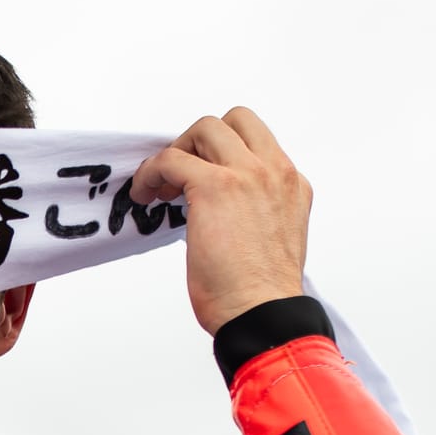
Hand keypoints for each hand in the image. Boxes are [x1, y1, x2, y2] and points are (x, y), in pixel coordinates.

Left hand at [131, 108, 310, 335]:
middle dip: (200, 142)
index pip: (257, 141)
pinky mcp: (215, 187)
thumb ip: (256, 211)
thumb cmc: (260, 294)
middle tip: (178, 175)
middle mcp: (275, 172)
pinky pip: (171, 159)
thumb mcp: (271, 238)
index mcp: (292, 184)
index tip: (200, 176)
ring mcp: (248, 175)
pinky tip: (144, 195)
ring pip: (205, 128)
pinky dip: (151, 172)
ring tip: (159, 187)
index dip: (222, 153)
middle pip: (234, 121)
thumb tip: (220, 210)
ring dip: (176, 152)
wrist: (262, 313)